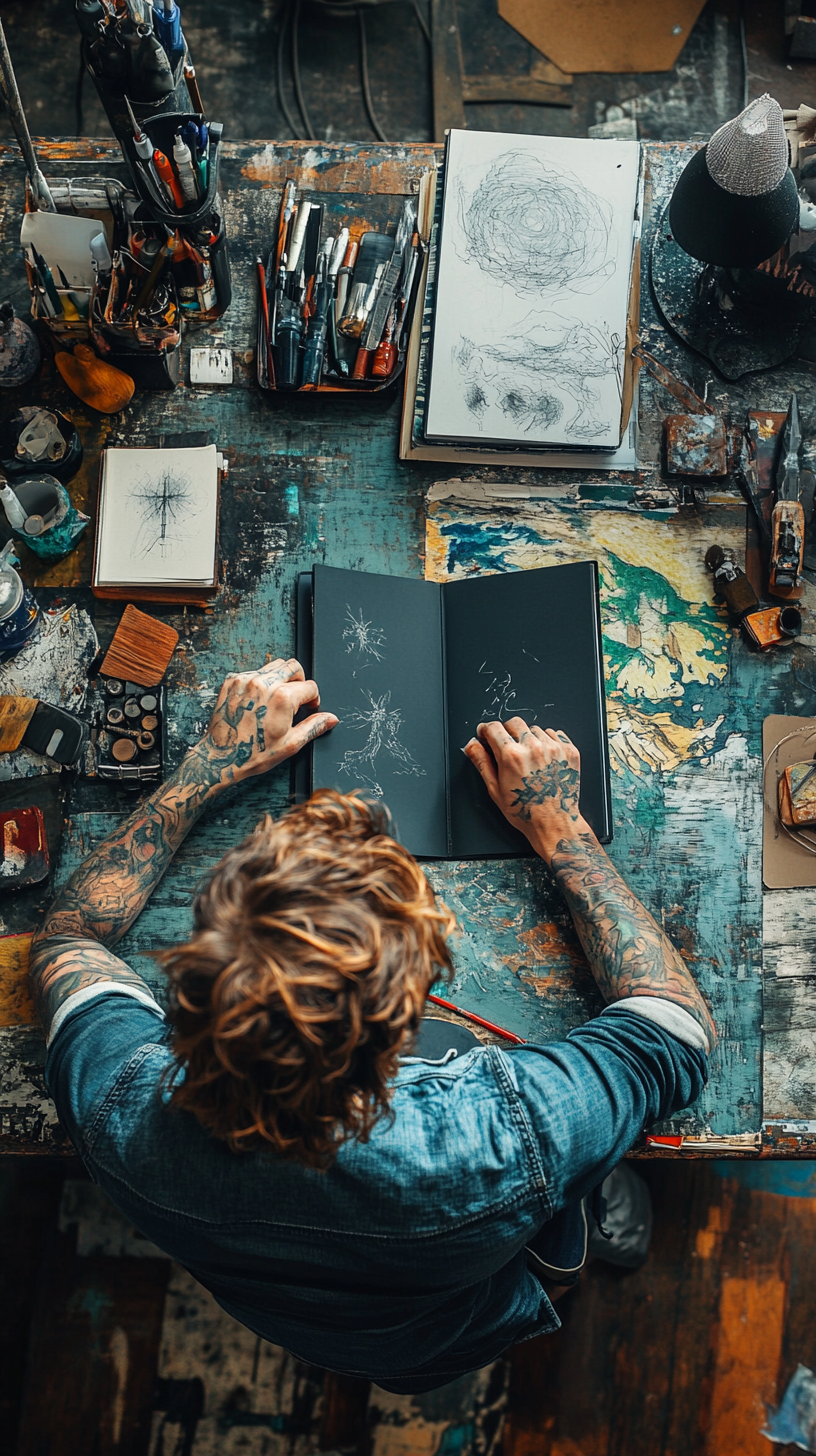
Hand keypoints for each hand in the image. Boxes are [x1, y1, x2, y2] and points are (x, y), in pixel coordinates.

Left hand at [194, 658, 337, 787]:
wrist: (221, 757)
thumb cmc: (253, 754)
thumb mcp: (290, 744)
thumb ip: (314, 726)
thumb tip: (331, 719)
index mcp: (282, 698)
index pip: (310, 686)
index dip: (313, 699)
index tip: (309, 708)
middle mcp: (264, 683)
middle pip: (293, 667)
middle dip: (300, 682)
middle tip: (296, 700)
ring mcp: (246, 680)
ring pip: (274, 665)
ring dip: (282, 678)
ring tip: (278, 699)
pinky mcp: (232, 681)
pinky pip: (255, 671)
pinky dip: (262, 681)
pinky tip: (261, 700)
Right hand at [464, 718, 590, 863]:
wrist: (554, 822)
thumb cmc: (525, 811)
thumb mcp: (495, 789)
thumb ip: (482, 762)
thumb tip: (472, 745)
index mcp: (511, 756)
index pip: (494, 727)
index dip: (486, 730)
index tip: (486, 734)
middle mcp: (533, 748)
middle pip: (514, 722)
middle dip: (506, 732)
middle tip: (507, 748)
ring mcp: (553, 748)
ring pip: (534, 728)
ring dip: (527, 738)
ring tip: (528, 759)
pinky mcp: (569, 751)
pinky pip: (554, 734)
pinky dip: (546, 741)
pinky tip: (543, 759)